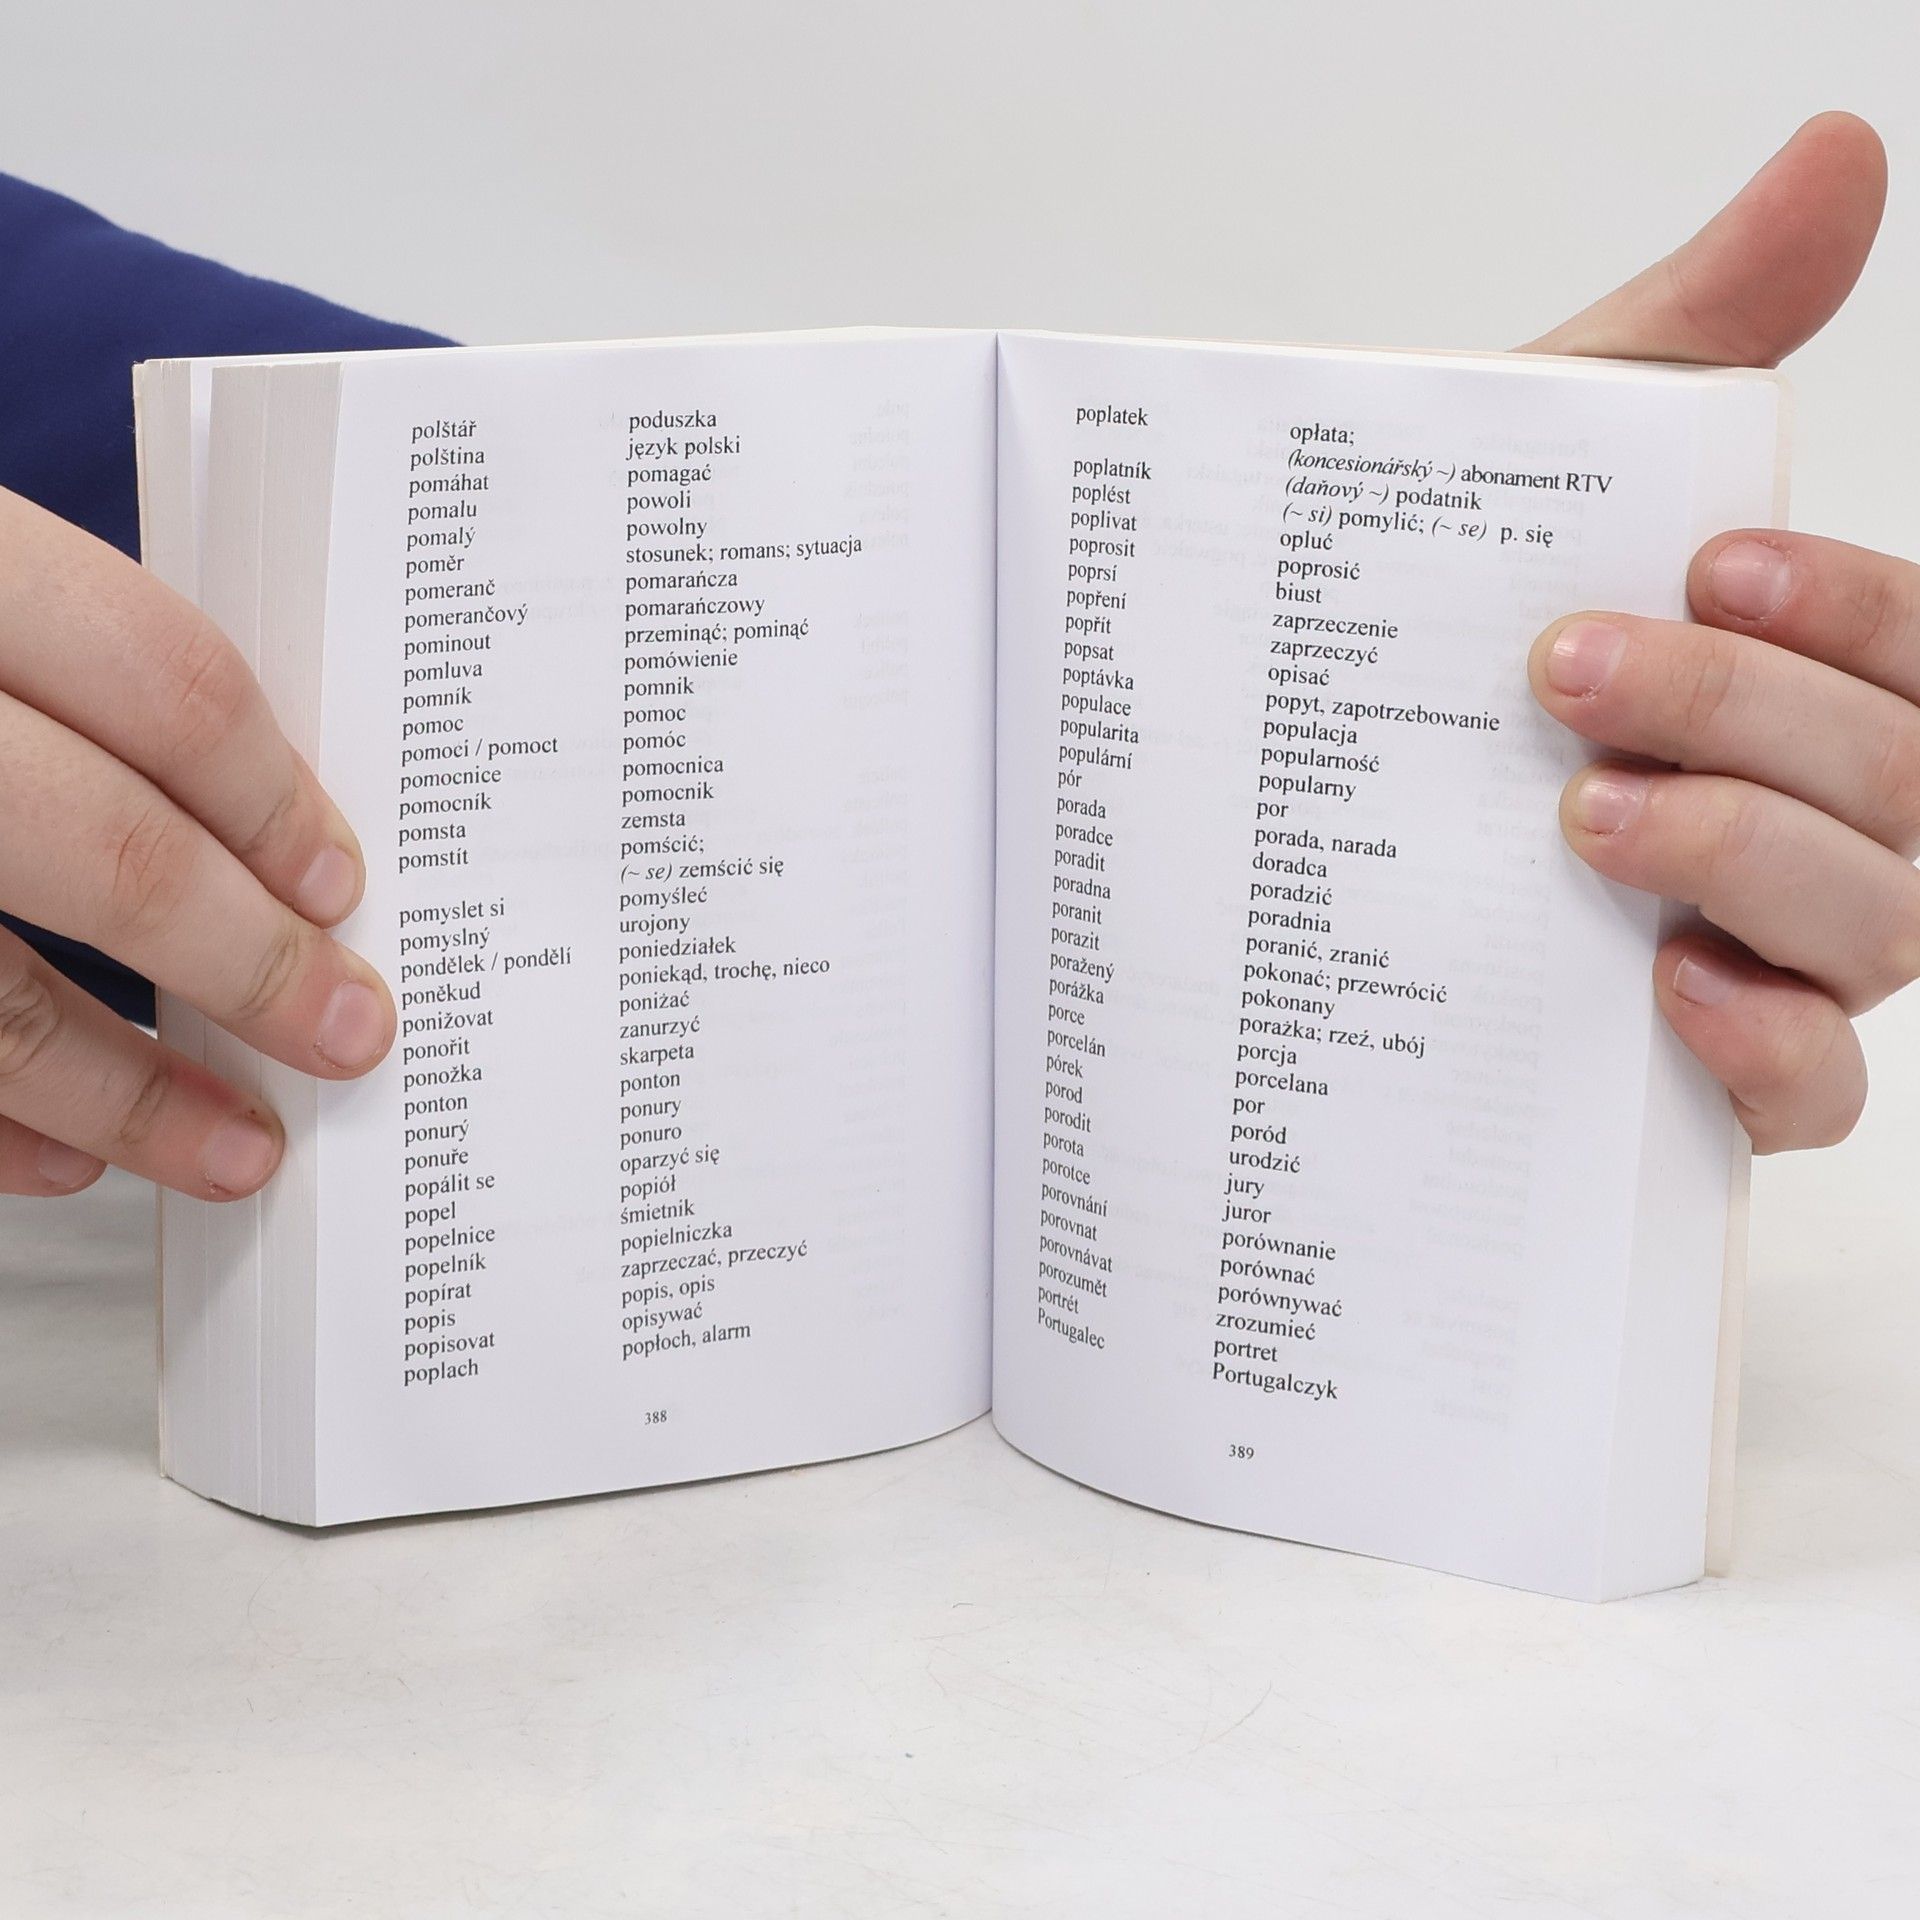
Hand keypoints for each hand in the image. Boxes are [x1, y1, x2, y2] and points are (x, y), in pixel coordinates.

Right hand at [0, 489, 393, 1198]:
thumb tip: (245, 828)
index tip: (340, 884)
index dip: (272, 798)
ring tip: (236, 1150)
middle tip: (347, 1035)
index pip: (162, 680)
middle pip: (107, 851)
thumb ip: (50, 664)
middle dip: (252, 965)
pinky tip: (63, 1159)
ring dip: (129, 1095)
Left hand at [1521, 111, 1906, 1150]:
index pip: (1916, 651)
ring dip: (1749, 860)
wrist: (1293, 804)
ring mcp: (1780, 956)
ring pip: (1885, 930)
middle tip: (1571, 674)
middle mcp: (1826, 821)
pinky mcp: (1708, 1081)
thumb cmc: (1445, 645)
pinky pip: (1817, 1093)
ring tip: (1588, 821)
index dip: (1849, 609)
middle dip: (1749, 718)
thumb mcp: (1542, 478)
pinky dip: (1772, 1050)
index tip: (1705, 564)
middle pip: (1907, 787)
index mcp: (1809, 685)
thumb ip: (1696, 332)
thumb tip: (1839, 149)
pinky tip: (1672, 995)